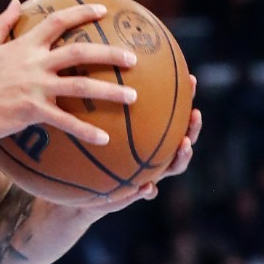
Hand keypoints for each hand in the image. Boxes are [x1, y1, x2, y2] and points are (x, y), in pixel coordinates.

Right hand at [0, 0, 137, 145]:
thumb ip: (2, 22)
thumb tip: (16, 1)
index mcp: (23, 46)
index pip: (57, 22)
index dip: (82, 13)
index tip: (103, 10)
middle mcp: (33, 63)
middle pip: (80, 52)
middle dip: (110, 53)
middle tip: (134, 58)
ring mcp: (34, 87)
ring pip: (81, 86)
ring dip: (110, 91)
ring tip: (133, 97)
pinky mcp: (32, 111)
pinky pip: (66, 121)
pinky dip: (86, 131)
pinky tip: (105, 140)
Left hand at [69, 75, 200, 216]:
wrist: (68, 194)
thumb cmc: (76, 155)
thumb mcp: (80, 127)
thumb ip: (88, 107)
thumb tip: (86, 66)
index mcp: (141, 139)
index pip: (166, 116)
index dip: (181, 99)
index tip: (190, 79)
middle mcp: (146, 157)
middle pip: (177, 141)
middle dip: (191, 128)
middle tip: (196, 113)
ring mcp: (141, 177)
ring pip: (169, 168)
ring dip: (180, 158)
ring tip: (184, 146)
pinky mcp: (126, 197)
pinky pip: (139, 195)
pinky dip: (146, 192)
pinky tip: (148, 188)